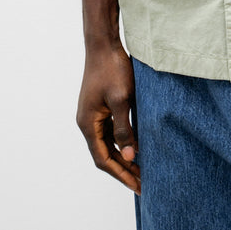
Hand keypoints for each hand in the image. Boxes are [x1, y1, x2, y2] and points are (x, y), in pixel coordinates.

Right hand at [76, 43, 140, 193]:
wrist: (104, 44)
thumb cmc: (112, 68)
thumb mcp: (121, 99)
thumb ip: (124, 128)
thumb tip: (130, 155)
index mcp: (88, 123)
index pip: (103, 159)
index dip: (120, 174)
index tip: (137, 186)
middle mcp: (87, 121)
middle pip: (104, 154)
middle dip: (123, 169)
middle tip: (143, 182)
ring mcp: (93, 114)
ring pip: (108, 143)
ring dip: (124, 156)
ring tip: (142, 168)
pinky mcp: (101, 106)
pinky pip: (111, 130)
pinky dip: (123, 141)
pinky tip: (137, 145)